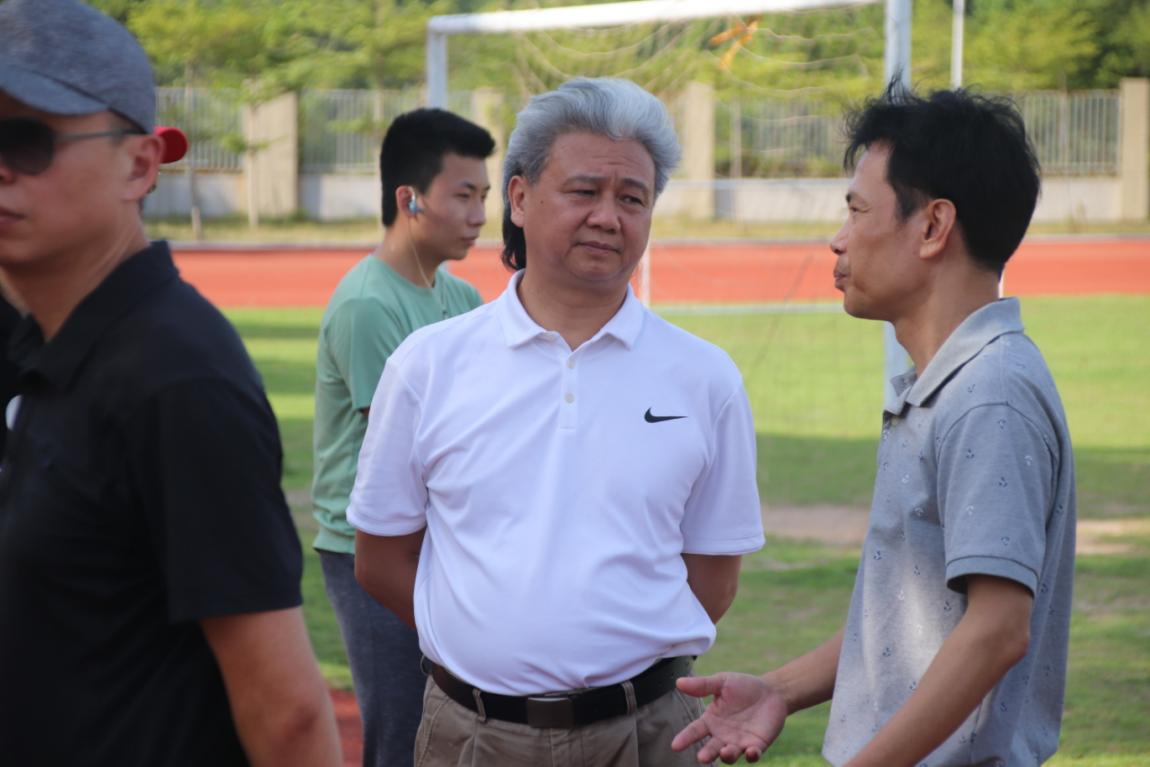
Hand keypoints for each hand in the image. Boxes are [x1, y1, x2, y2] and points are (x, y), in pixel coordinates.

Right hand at [671, 673, 787, 763]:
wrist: (771, 691)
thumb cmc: (743, 686)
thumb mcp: (722, 682)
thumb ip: (702, 685)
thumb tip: (678, 682)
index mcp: (712, 720)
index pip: (695, 731)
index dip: (685, 738)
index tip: (675, 745)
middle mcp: (723, 735)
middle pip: (711, 748)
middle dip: (707, 754)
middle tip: (702, 757)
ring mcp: (739, 742)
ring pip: (730, 755)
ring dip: (727, 756)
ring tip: (726, 752)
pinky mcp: (757, 746)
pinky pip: (752, 755)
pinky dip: (752, 755)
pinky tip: (751, 751)